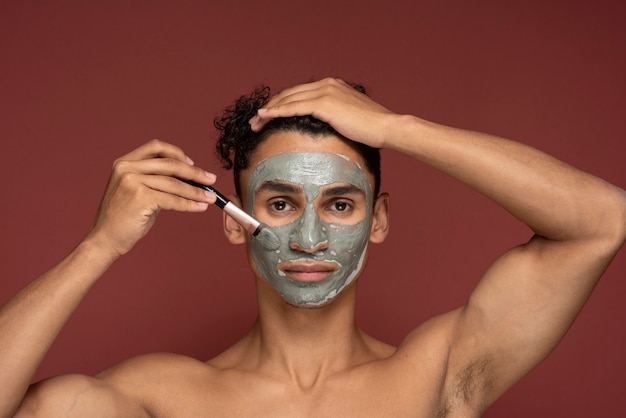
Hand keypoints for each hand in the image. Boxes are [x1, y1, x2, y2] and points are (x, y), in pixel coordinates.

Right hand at [86, 139, 216, 256]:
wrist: (105, 239)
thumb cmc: (123, 218)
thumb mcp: (136, 191)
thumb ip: (155, 180)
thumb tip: (188, 178)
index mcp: (125, 162)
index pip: (155, 147)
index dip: (177, 153)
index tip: (192, 163)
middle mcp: (127, 168)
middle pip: (170, 164)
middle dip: (195, 172)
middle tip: (211, 180)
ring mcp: (132, 182)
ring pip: (174, 184)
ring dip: (196, 191)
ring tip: (210, 197)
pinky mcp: (140, 198)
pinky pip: (173, 200)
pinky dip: (189, 204)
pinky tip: (199, 207)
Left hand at [249, 78, 395, 148]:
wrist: (386, 128)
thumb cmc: (372, 130)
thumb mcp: (349, 120)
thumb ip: (335, 118)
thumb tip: (325, 130)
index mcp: (332, 86)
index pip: (300, 93)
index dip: (282, 104)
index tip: (269, 116)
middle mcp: (327, 84)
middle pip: (290, 94)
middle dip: (270, 107)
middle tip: (256, 121)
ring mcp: (325, 91)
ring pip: (288, 99)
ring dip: (268, 111)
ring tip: (255, 123)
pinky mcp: (324, 103)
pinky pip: (293, 106)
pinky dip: (276, 112)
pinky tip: (264, 117)